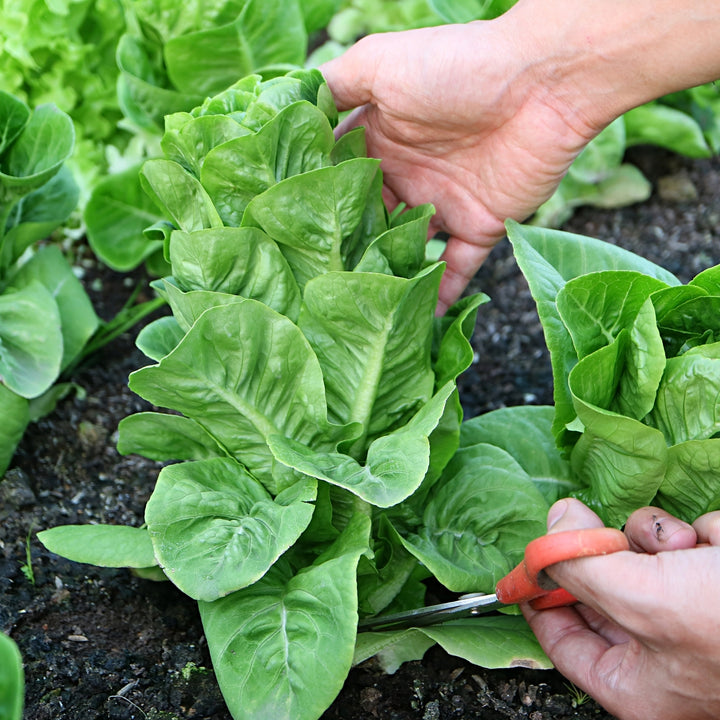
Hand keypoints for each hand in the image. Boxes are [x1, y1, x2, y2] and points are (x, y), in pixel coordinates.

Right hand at [320, 19, 599, 312]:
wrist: (541, 83)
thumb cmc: (456, 67)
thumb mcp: (380, 63)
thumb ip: (334, 84)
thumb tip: (293, 107)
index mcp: (383, 138)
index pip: (341, 177)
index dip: (318, 200)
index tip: (289, 233)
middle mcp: (411, 173)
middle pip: (371, 220)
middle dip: (348, 246)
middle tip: (317, 281)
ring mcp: (445, 203)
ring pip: (408, 249)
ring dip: (386, 274)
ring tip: (355, 308)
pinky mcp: (481, 225)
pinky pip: (457, 269)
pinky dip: (440, 293)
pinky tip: (415, 322)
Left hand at [523, 498, 719, 719]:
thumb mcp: (645, 601)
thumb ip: (583, 566)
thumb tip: (551, 526)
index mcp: (635, 684)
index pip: (561, 641)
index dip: (535, 598)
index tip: (518, 562)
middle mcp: (660, 649)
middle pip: (595, 585)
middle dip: (601, 554)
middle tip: (595, 532)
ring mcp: (689, 607)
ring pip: (636, 552)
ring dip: (656, 539)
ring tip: (689, 549)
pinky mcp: (713, 571)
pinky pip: (678, 538)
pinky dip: (696, 533)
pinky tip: (719, 542)